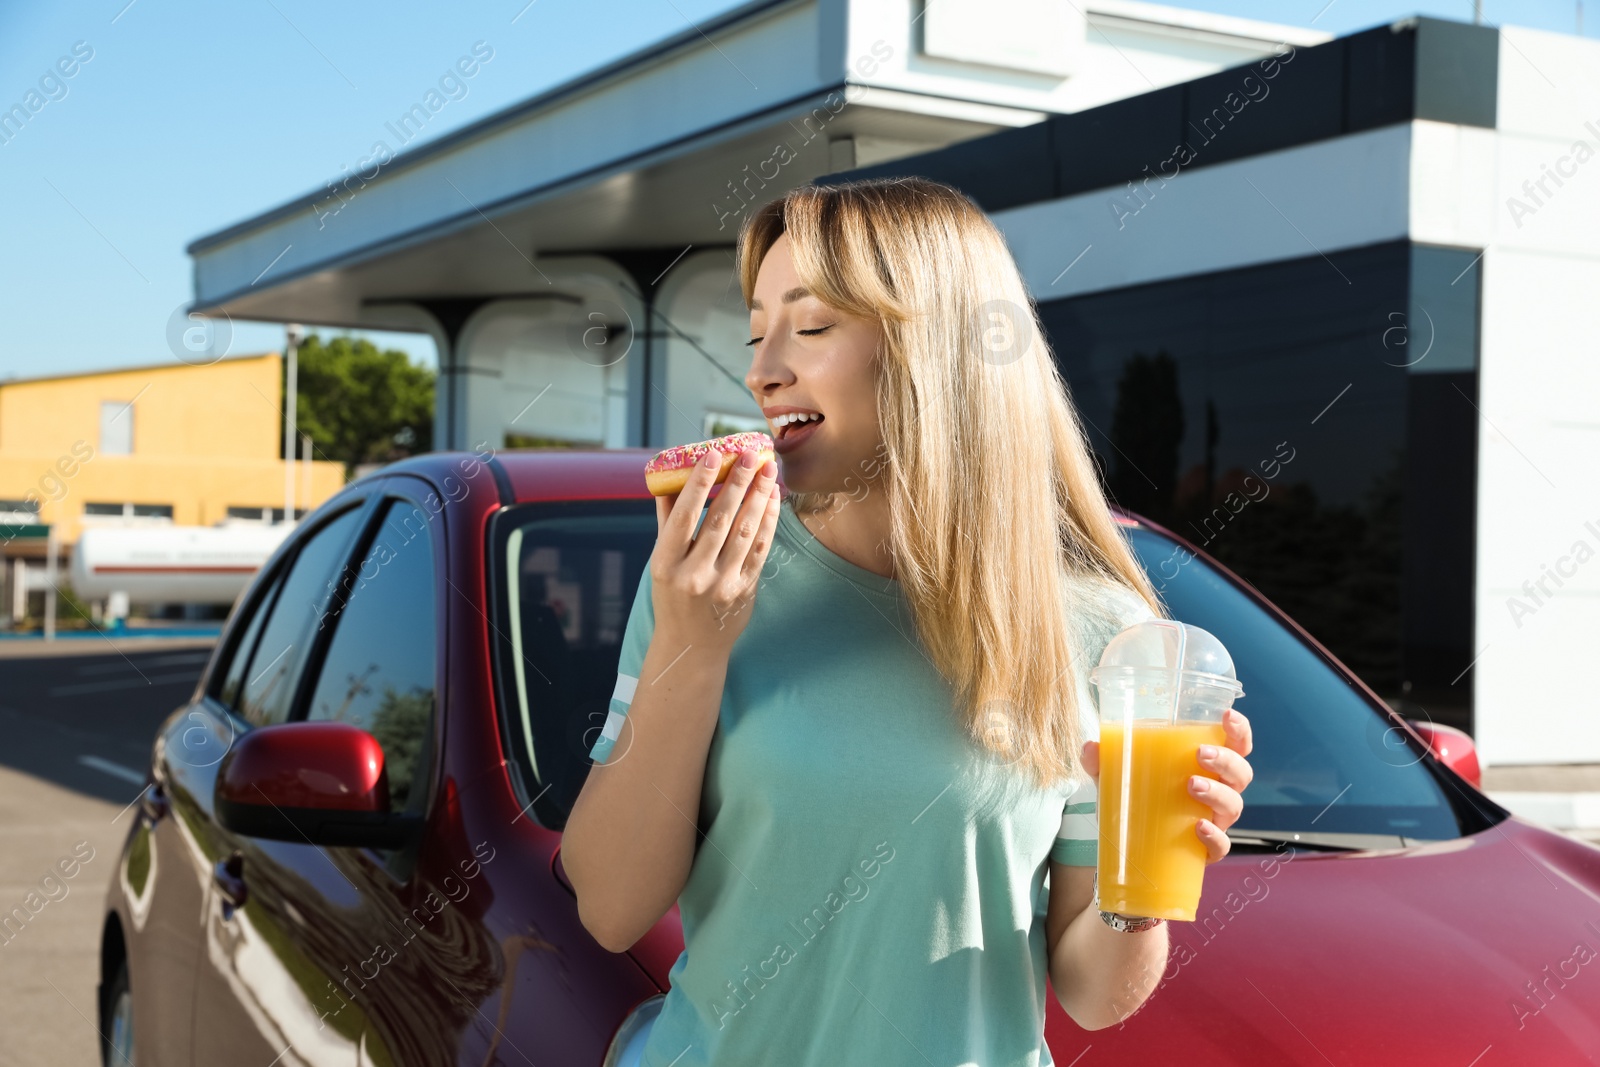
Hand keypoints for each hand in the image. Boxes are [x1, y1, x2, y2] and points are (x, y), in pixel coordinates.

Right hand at [651, 447, 781, 652]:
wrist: (690, 645)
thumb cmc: (673, 594)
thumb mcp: (661, 562)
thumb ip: (667, 521)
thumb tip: (670, 476)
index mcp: (665, 564)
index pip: (684, 517)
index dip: (699, 483)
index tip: (712, 454)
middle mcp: (693, 575)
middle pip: (720, 520)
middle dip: (737, 483)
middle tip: (750, 454)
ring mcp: (722, 585)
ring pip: (745, 532)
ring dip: (758, 497)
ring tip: (767, 469)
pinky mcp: (745, 591)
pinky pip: (761, 549)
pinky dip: (768, 520)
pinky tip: (772, 498)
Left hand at [1078, 706, 1253, 864]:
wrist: (1129, 846)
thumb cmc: (1136, 799)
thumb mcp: (1117, 775)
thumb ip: (1103, 761)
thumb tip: (1091, 748)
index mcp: (1208, 767)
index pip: (1237, 745)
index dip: (1239, 729)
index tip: (1227, 716)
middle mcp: (1220, 792)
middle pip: (1241, 773)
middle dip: (1226, 760)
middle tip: (1200, 754)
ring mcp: (1216, 822)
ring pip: (1234, 806)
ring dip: (1217, 793)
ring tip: (1191, 784)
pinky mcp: (1206, 850)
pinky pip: (1221, 846)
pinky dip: (1214, 836)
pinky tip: (1198, 826)